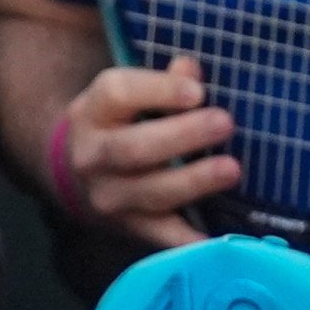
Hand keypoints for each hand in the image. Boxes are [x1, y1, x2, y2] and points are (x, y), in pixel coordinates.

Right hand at [53, 56, 238, 243]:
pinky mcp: (128, 226)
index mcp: (93, 112)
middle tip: (224, 123)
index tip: (197, 92)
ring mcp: (108, 196)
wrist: (78, 173)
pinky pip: (161, 236)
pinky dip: (189, 239)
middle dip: (181, 136)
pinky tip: (217, 238)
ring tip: (231, 170)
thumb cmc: (121, 122)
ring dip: (192, 182)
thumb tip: (190, 69)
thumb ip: (163, 81)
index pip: (117, 94)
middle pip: (132, 148)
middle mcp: (92, 156)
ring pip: (148, 193)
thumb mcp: (129, 95)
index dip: (158, 91)